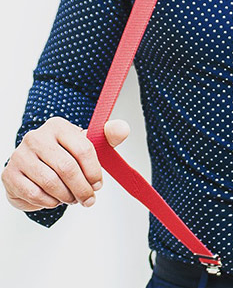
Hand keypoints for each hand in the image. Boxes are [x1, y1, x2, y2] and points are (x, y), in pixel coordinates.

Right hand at [2, 117, 129, 211]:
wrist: (33, 163)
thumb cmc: (63, 153)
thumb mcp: (85, 142)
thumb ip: (106, 136)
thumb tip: (124, 129)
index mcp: (58, 126)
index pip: (83, 149)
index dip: (94, 171)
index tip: (98, 185)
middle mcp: (36, 137)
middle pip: (67, 168)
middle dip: (82, 188)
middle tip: (89, 200)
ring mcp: (20, 155)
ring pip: (51, 182)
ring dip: (67, 196)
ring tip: (73, 199)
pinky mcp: (10, 174)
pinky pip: (35, 194)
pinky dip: (49, 202)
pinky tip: (56, 200)